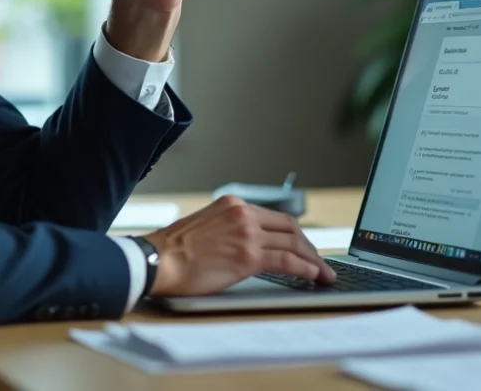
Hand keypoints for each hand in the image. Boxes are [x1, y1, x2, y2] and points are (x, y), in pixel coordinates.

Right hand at [142, 196, 335, 296]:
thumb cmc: (174, 251)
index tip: (303, 247)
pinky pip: (288, 261)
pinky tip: (313, 276)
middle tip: (318, 262)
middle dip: (309, 247)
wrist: (157, 260)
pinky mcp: (248, 256)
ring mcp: (247, 233)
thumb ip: (230, 229)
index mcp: (232, 204)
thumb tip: (250, 247)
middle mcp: (243, 213)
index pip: (275, 217)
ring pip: (294, 244)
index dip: (295, 234)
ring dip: (314, 260)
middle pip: (290, 228)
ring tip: (324, 274)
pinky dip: (306, 269)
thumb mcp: (206, 226)